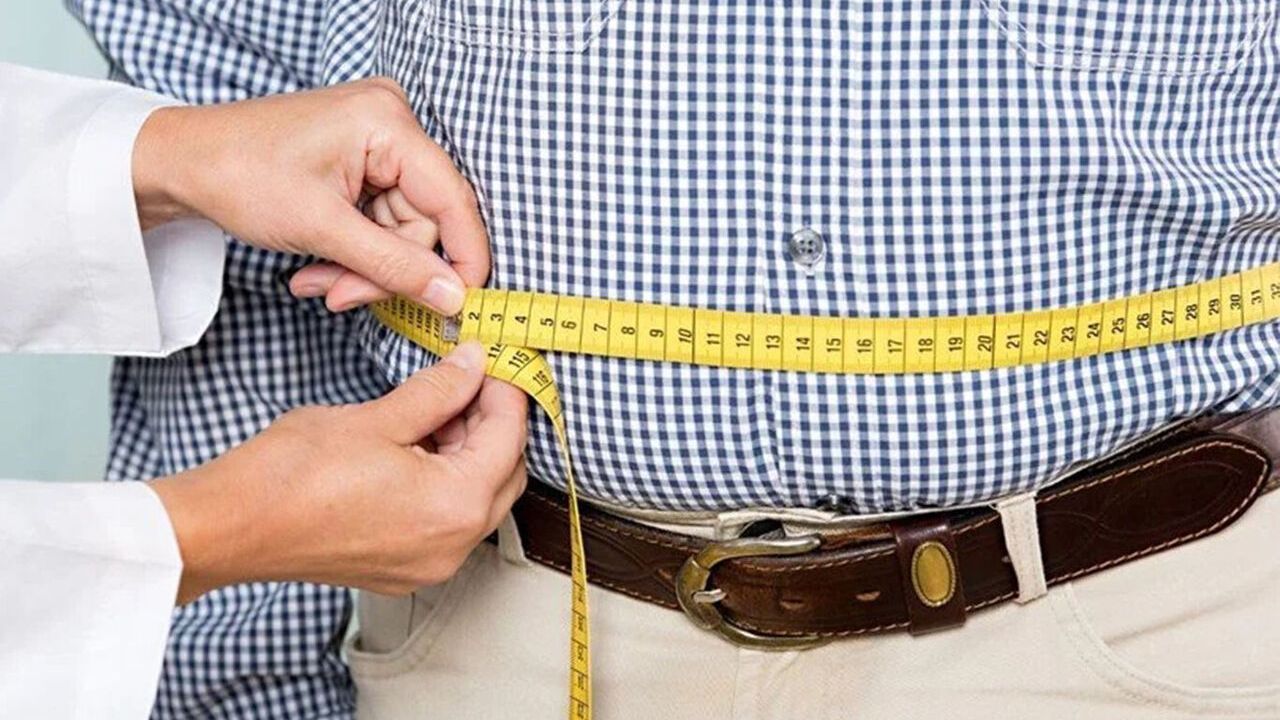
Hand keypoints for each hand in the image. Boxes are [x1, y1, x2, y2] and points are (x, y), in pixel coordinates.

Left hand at [131, 78, 487, 314]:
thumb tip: (453, 297)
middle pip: (424, 221)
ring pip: (401, 230)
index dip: (463, 256)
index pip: (452, 198)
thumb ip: (395, 265)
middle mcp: (391, 124)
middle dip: (384, 269)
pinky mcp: (362, 161)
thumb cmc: (239, 177)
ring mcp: (377, 142)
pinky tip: (319, 267)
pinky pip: (381, 222)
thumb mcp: (323, 230)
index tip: (461, 305)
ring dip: (363, 268)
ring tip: (317, 283)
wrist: (181, 163)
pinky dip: (353, 253)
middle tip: (341, 296)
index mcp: (388, 123)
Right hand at [147, 342, 527, 601]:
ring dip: (468, 451)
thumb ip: (438, 391)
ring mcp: (428, 564)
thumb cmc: (290, 477)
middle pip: (504, 474)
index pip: (508, 438)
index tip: (492, 361)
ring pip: (477, 499)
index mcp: (454, 506)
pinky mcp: (403, 568)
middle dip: (492, 422)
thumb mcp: (378, 417)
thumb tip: (471, 366)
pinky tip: (417, 445)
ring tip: (436, 407)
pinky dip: (444, 481)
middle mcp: (452, 546)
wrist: (229, 526)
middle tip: (467, 379)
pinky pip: (446, 521)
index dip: (504, 391)